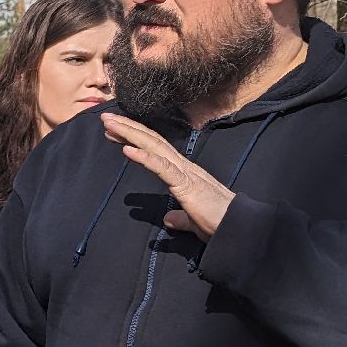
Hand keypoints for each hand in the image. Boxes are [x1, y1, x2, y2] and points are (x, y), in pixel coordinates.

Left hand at [102, 114, 233, 239]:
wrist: (240, 229)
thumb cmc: (220, 223)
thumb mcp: (193, 220)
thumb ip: (181, 218)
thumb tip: (170, 219)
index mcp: (185, 173)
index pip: (156, 149)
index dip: (136, 137)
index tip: (114, 132)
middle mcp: (184, 167)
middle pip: (152, 141)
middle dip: (127, 127)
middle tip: (105, 117)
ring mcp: (186, 173)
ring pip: (154, 147)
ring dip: (129, 133)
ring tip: (108, 124)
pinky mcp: (187, 185)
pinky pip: (161, 168)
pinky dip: (143, 156)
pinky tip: (126, 149)